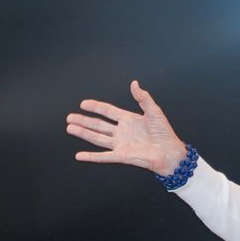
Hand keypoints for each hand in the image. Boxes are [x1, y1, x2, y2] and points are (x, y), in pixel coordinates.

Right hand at [67, 80, 189, 175]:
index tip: (83, 103)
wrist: (170, 152)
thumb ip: (143, 98)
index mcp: (128, 119)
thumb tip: (134, 84)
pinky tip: (79, 155)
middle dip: (83, 120)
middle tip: (69, 117)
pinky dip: (91, 157)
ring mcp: (120, 144)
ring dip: (83, 133)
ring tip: (70, 128)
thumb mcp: (154, 111)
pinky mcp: (121, 156)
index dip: (95, 107)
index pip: (108, 111)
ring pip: (97, 138)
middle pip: (98, 124)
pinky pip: (103, 156)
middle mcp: (121, 131)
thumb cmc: (164, 133)